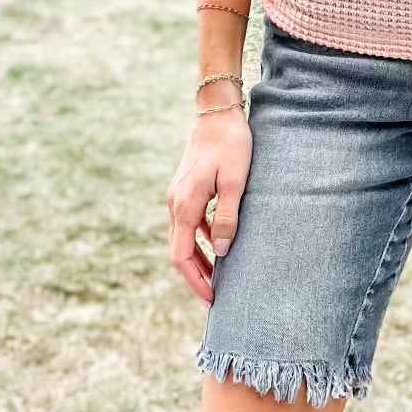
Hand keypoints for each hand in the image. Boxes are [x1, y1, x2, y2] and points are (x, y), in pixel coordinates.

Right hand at [167, 108, 253, 304]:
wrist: (218, 111)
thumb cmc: (231, 144)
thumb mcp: (236, 182)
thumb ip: (227, 218)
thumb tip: (221, 252)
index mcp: (184, 205)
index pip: (181, 257)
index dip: (195, 281)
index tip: (212, 299)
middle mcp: (175, 203)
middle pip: (178, 251)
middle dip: (195, 276)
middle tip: (216, 296)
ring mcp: (178, 195)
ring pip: (182, 238)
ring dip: (197, 258)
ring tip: (219, 276)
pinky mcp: (186, 189)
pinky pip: (188, 223)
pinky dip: (199, 239)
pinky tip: (217, 244)